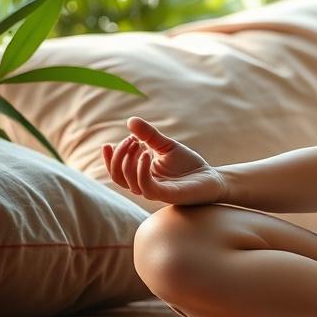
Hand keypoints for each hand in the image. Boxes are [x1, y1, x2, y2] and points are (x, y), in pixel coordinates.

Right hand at [102, 116, 227, 205]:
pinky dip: (141, 170)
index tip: (105, 144)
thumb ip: (149, 136)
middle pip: (119, 176)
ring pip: (130, 182)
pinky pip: (146, 187)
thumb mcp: (166, 146)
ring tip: (139, 143)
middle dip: (119, 156)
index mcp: (142, 175)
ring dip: (129, 161)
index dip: (109, 160)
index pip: (117, 171)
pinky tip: (147, 154)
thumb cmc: (188, 165)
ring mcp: (155, 192)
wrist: (211, 178)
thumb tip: (130, 121)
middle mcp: (145, 185)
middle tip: (130, 139)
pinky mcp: (167, 195)